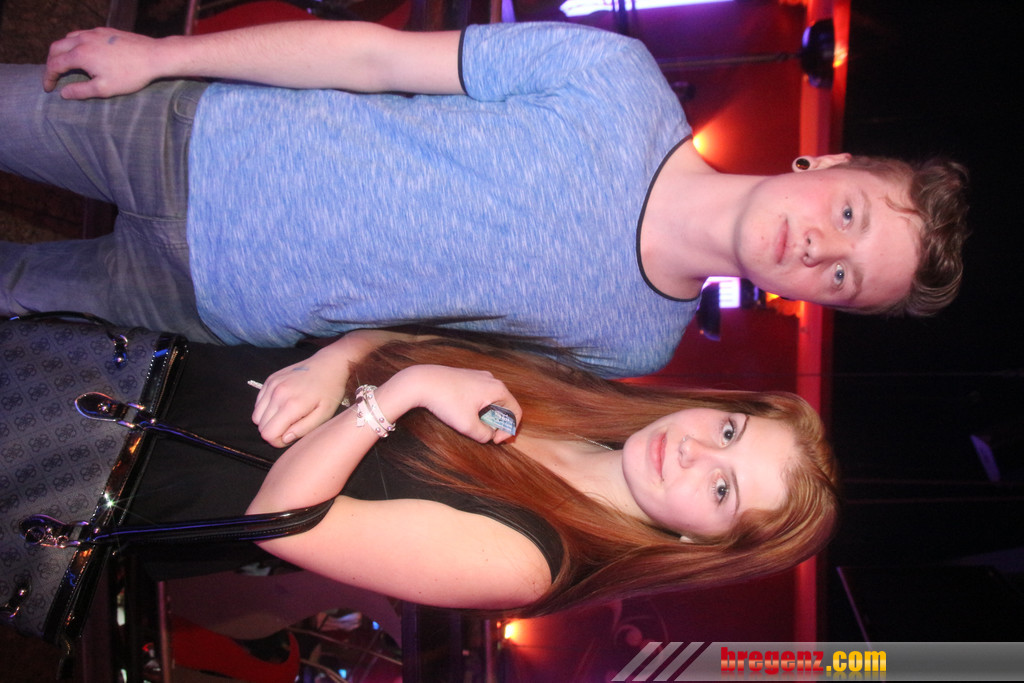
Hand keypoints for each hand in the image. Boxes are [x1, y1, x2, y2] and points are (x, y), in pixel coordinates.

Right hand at [44, 28, 162, 98]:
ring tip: (64, 63)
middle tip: (52, 75)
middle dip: (51, 62)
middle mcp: (83, 40)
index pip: (54, 64)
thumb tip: (63, 93)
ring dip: (62, 50)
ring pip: (68, 38)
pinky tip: (83, 52)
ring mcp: (94, 33)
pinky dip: (75, 43)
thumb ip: (81, 91)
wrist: (153, 56)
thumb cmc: (130, 75)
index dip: (48, 77)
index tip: (48, 88)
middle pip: (56, 48)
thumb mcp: (104, 89)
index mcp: (80, 54)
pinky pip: (82, 34)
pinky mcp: (105, 31)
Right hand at [253, 358, 348, 447]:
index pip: (268, 434)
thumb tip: (284, 438)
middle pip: (260, 426)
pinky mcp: (270, 379)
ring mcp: (271, 385)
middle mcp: (277, 394)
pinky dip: (267, 408)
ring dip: (269, 420)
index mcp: (291, 405)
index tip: (291, 436)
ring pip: (256, 415)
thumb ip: (303, 429)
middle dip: (274, 431)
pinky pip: (258, 403)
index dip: (277, 441)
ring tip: (287, 416)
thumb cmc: (330, 392)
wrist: (328, 364)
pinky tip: (283, 405)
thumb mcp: (324, 415)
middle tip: (291, 426)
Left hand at [383, 365, 521, 443]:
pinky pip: (480, 394)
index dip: (509, 430)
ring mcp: (479, 376)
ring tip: (472, 425)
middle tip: (484, 435)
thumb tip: (489, 435)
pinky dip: (477, 407)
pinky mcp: (467, 376)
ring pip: (491, 400)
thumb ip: (484, 435)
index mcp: (497, 389)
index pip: (515, 412)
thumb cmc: (446, 402)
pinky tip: (463, 414)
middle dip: (497, 423)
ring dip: (486, 416)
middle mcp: (491, 379)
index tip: (495, 440)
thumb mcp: (468, 426)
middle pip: (504, 406)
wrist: (421, 382)